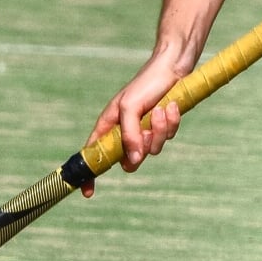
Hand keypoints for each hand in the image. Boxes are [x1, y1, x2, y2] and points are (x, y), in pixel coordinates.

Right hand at [81, 53, 187, 196]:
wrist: (172, 68)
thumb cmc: (147, 83)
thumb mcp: (131, 107)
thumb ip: (129, 135)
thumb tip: (133, 162)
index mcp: (109, 125)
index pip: (94, 154)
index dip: (90, 174)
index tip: (88, 192)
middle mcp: (125, 131)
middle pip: (129, 160)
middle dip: (142, 147)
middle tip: (146, 129)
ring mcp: (144, 131)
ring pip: (152, 150)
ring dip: (159, 130)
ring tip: (162, 109)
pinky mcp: (162, 127)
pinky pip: (167, 137)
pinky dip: (171, 123)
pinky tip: (172, 107)